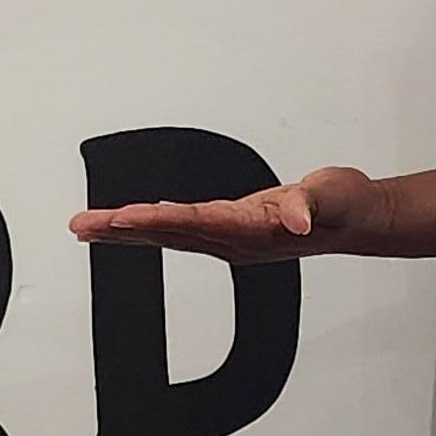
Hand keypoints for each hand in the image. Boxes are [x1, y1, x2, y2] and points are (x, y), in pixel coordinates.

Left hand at [70, 164, 373, 258]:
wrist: (355, 220)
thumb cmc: (343, 205)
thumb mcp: (331, 196)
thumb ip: (311, 205)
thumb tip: (298, 220)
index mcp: (250, 229)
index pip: (192, 223)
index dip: (155, 220)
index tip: (120, 218)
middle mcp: (231, 238)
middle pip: (167, 234)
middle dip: (122, 231)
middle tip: (80, 227)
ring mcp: (228, 237)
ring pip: (166, 234)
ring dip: (126, 231)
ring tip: (87, 228)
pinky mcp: (228, 229)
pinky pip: (177, 229)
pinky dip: (148, 225)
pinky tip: (128, 225)